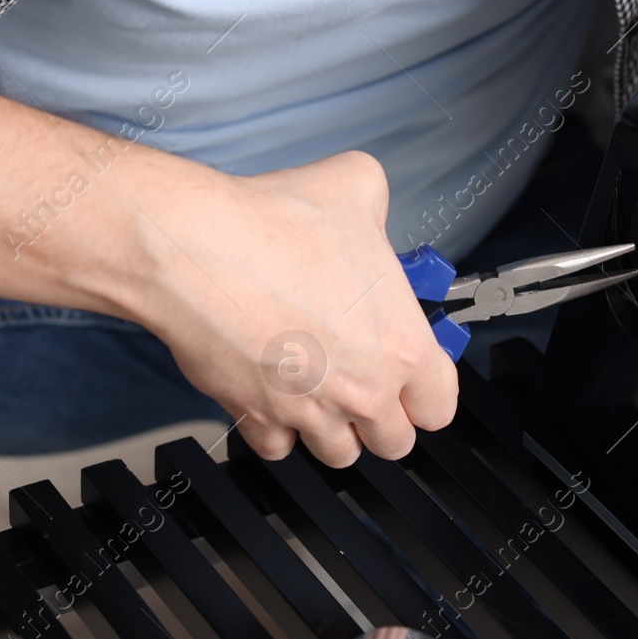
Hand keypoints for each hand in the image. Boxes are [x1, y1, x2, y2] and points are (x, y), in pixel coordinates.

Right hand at [121, 150, 456, 465]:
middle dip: (384, 415)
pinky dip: (278, 429)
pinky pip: (278, 447)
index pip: (440, 405)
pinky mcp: (256, 416)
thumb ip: (378, 209)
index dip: (428, 388)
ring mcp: (308, 410)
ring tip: (325, 387)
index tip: (416, 374)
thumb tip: (370, 208)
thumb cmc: (274, 227)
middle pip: (394, 440)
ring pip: (339, 452)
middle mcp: (361, 390)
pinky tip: (277, 393)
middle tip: (369, 380)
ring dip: (335, 427)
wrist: (197, 250)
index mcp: (401, 346)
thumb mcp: (357, 185)